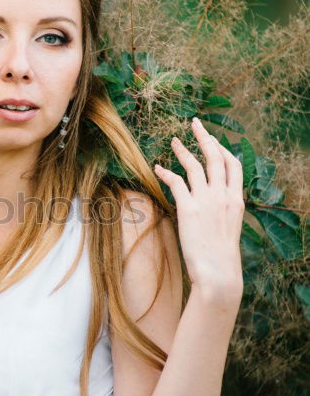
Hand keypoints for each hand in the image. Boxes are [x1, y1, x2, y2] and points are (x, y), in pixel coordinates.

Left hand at [153, 116, 244, 297]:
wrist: (218, 272)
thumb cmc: (222, 257)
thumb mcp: (229, 229)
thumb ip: (223, 212)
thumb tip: (211, 208)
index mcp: (237, 200)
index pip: (235, 166)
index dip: (224, 150)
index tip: (215, 141)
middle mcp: (223, 196)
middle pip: (216, 157)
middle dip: (205, 136)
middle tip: (196, 123)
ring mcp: (207, 200)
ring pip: (195, 165)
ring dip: (183, 150)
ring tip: (173, 141)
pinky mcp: (189, 208)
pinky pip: (176, 182)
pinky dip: (166, 172)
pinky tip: (158, 168)